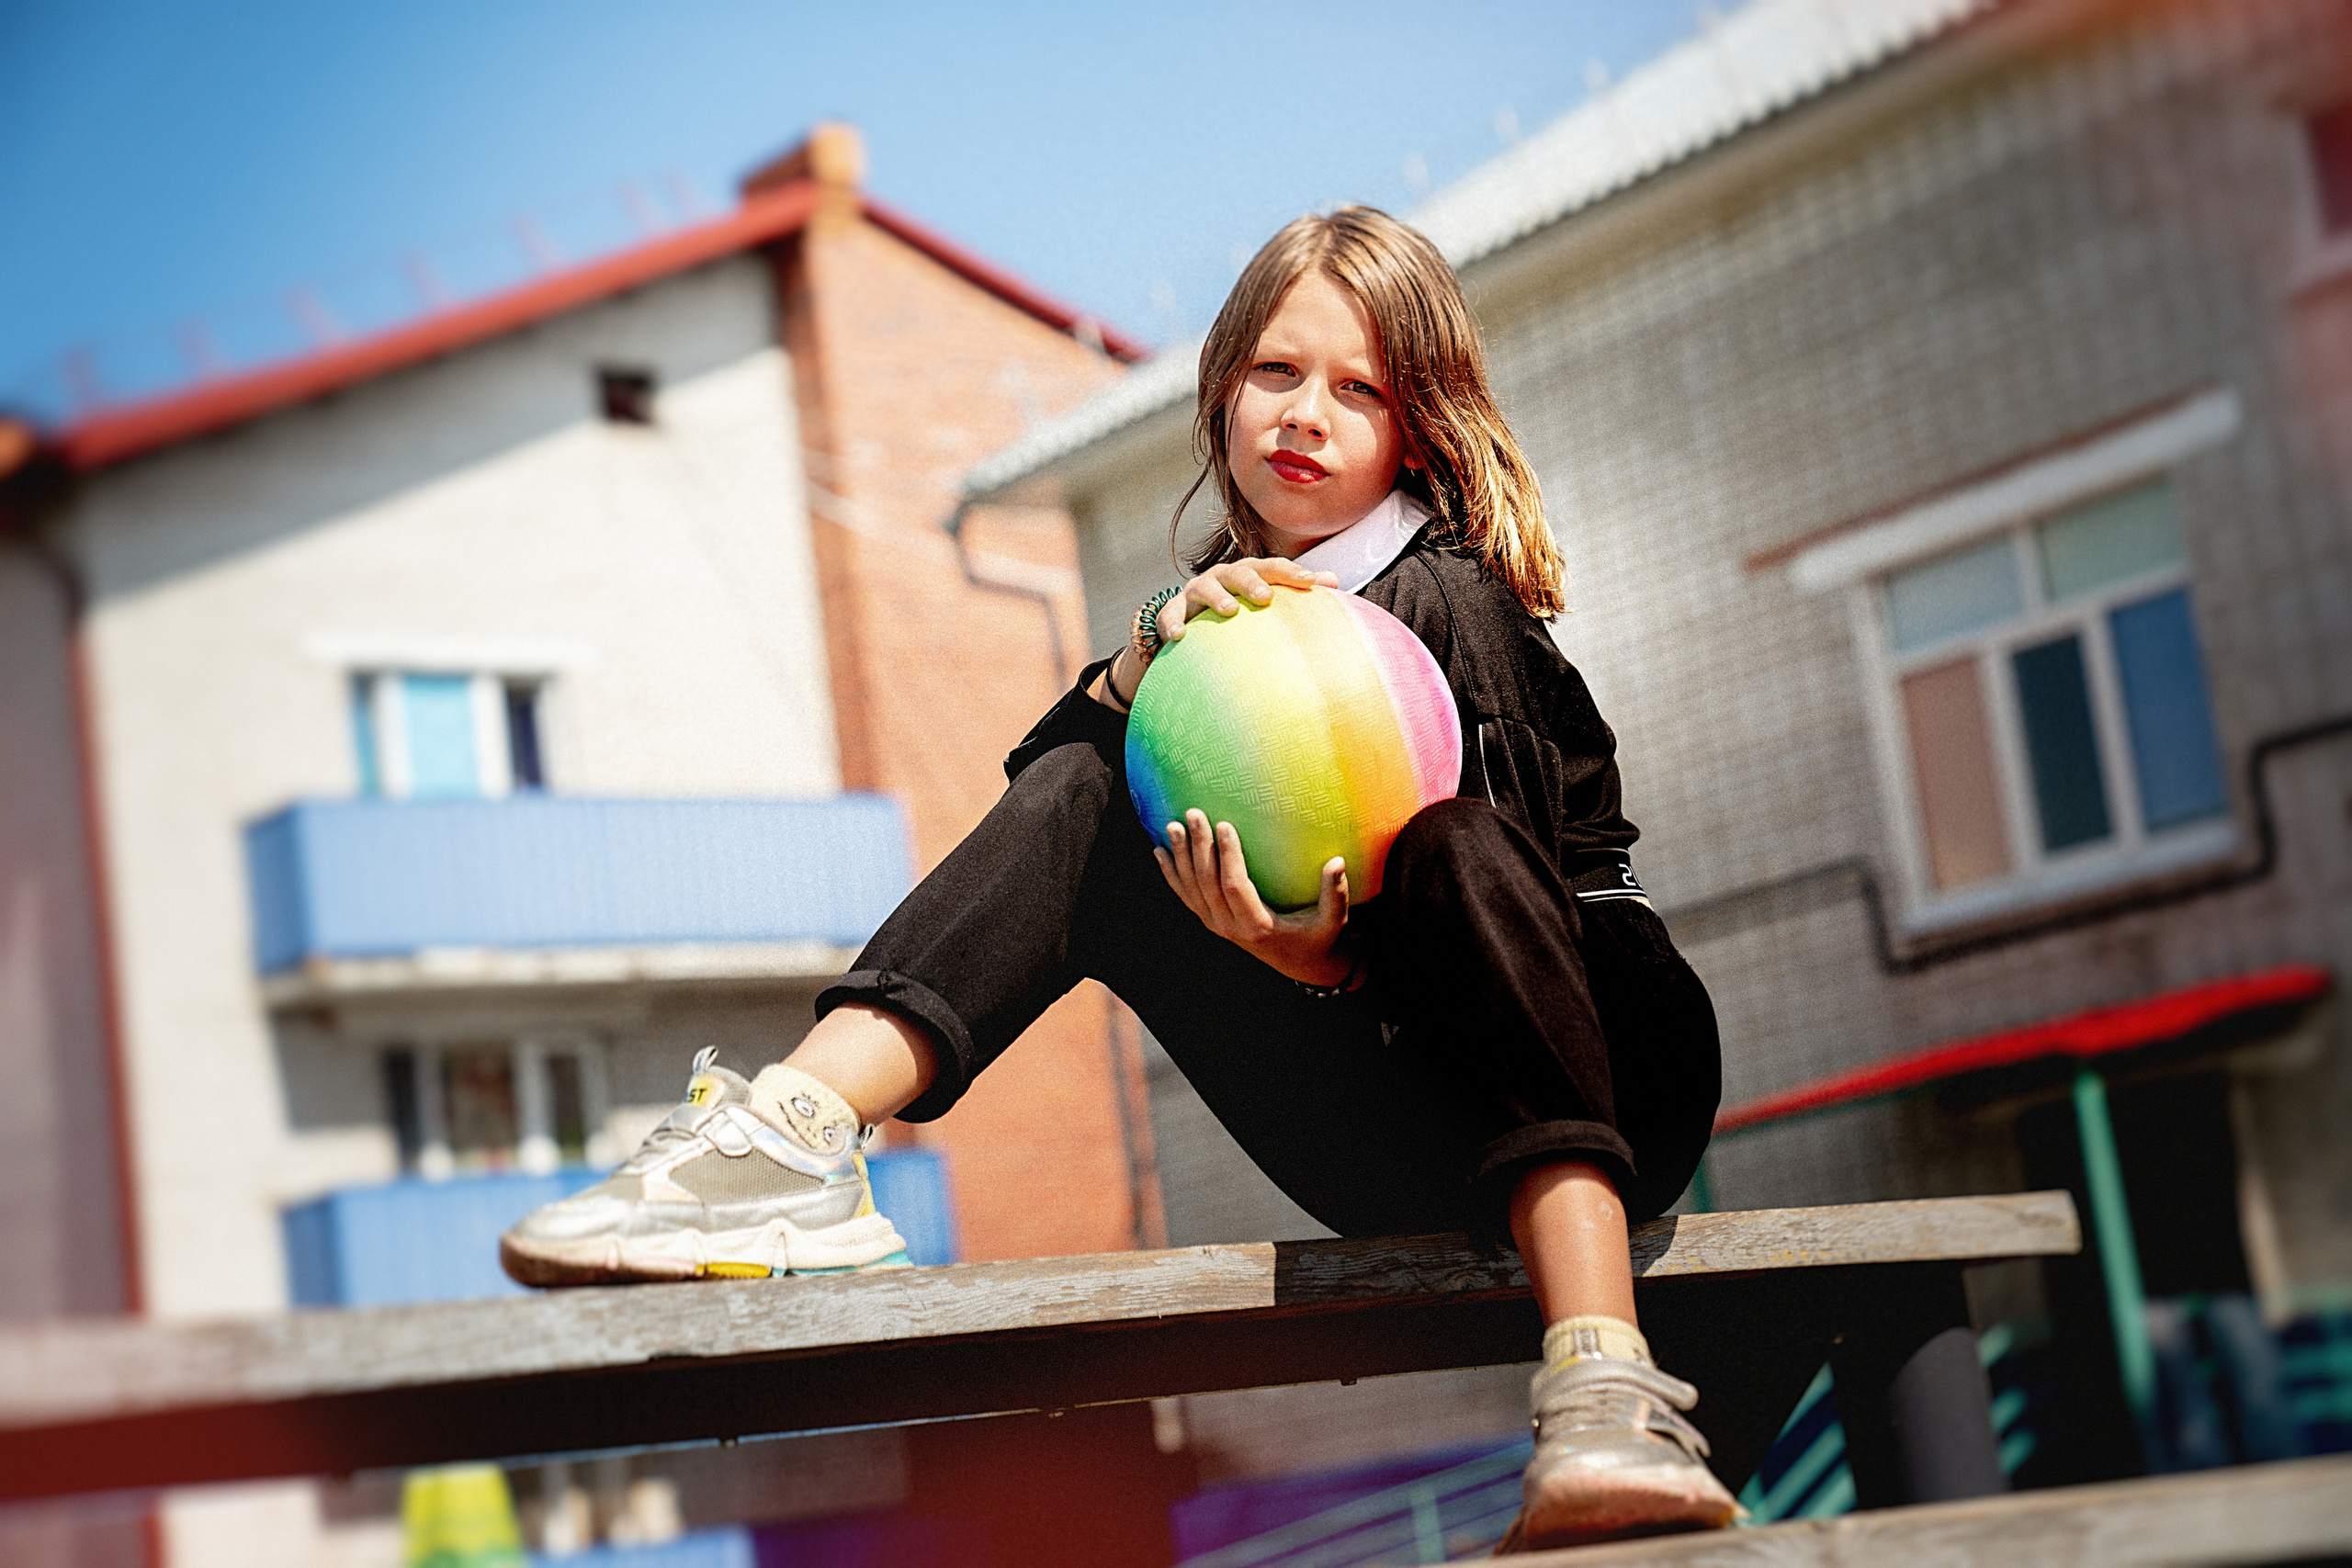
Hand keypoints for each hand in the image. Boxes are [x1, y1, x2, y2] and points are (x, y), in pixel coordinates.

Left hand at [1154, 809, 1354, 987]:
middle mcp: (1231, 928)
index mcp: (1258, 925)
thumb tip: (1337, 861)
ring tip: (1171, 826)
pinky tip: (1158, 852)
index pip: (1234, 886)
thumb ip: (1336, 894)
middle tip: (1193, 814)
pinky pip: (1185, 897)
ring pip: (1191, 890)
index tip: (1224, 824)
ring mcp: (1217, 926)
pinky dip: (1171, 875)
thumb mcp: (1333, 921)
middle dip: (1198, 847)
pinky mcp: (1210, 922)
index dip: (1227, 856)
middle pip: (1207, 884)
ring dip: (1180, 857)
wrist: (1300, 965)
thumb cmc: (1319, 937)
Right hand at [1158, 557, 1339, 647]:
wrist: (1190, 620)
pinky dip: (1172, 622)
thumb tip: (1335, 581)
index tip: (1312, 584)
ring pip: (1204, 588)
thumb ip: (1295, 592)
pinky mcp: (1173, 611)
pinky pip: (1169, 614)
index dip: (1291, 573)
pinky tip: (1179, 635)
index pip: (1272, 568)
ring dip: (1216, 597)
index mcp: (1248, 574)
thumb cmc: (1238, 608)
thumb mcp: (1264, 598)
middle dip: (1252, 582)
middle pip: (1239, 573)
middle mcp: (1222, 578)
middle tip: (1266, 597)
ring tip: (1229, 610)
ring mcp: (1196, 593)